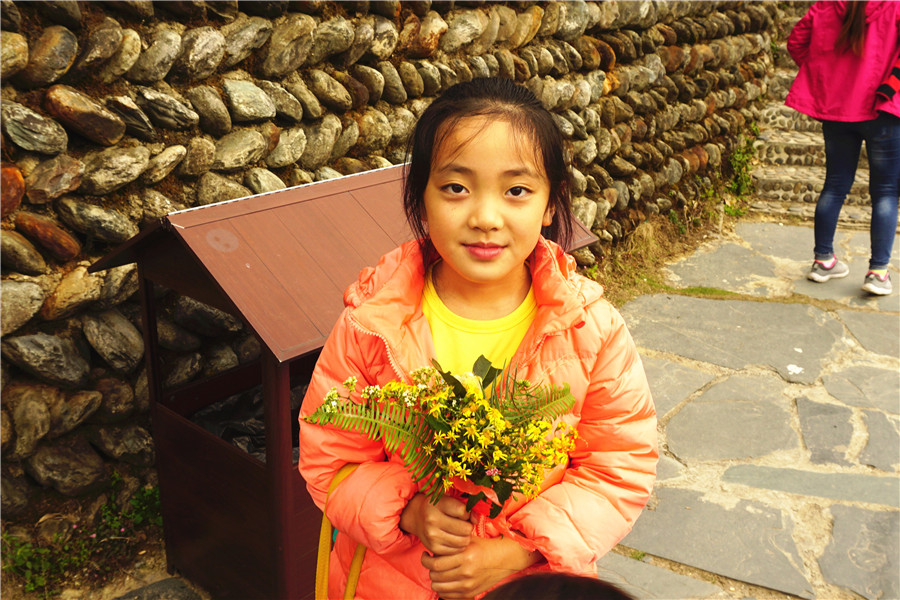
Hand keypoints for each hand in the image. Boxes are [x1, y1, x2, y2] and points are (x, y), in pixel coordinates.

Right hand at [399, 493, 472, 555]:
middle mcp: (432, 520)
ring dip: (465, 537)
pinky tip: (454, 538)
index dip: (467, 513)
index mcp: (437, 505)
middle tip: (463, 524)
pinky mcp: (434, 548)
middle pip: (466, 528)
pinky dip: (459, 545)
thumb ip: (466, 506)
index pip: (463, 512)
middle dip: (468, 526)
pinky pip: (457, 550)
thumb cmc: (439, 506)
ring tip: (459, 531)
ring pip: (463, 541)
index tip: (463, 513)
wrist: (417, 517)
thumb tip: (477, 519)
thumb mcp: (450, 500)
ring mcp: (432, 536)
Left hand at [421, 535, 540, 598]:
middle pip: (435, 576)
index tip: (426, 555)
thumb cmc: (484, 546)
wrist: (504, 558)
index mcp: (465, 556)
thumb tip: (431, 549)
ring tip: (438, 572)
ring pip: (439, 587)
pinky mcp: (470, 593)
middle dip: (430, 569)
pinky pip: (447, 595)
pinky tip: (445, 580)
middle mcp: (466, 572)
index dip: (425, 560)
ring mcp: (468, 585)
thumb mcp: (468, 540)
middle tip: (432, 563)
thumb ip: (450, 544)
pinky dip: (443, 588)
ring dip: (436, 579)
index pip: (436, 564)